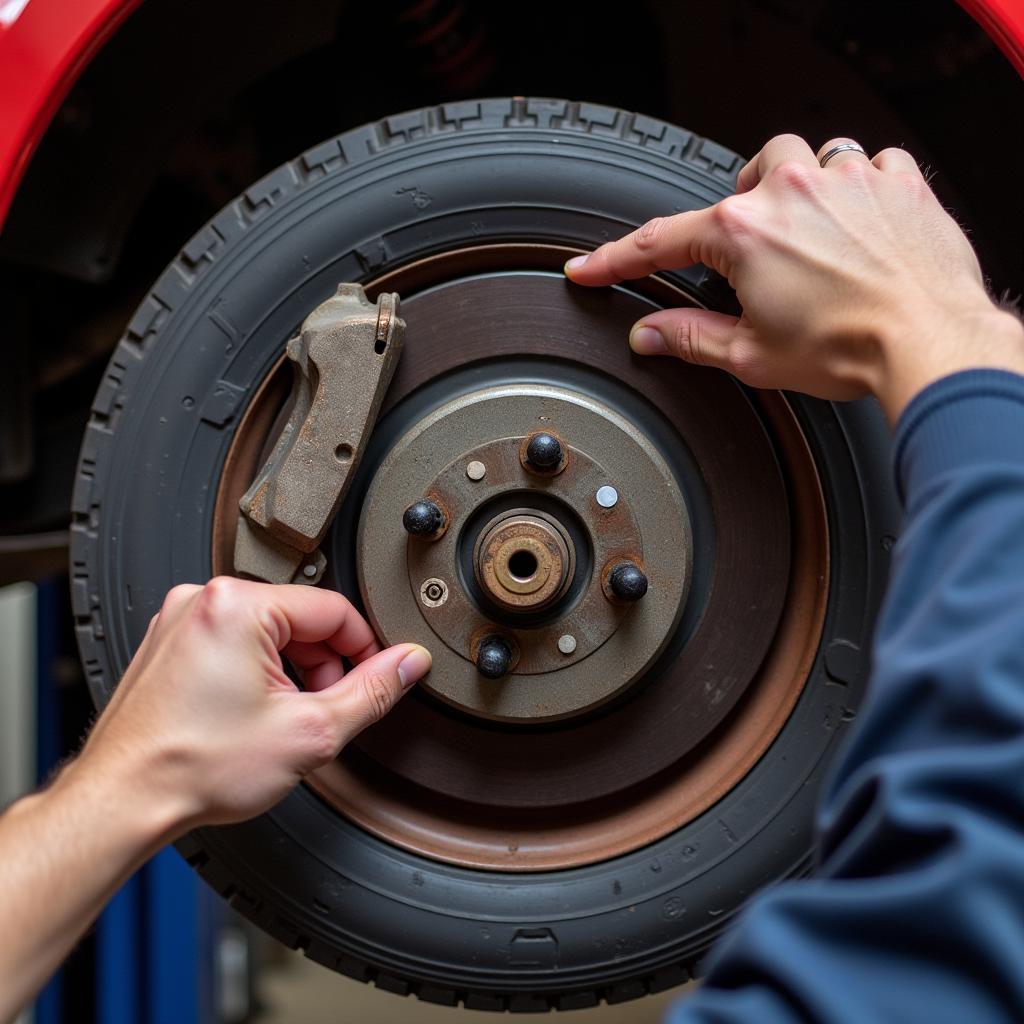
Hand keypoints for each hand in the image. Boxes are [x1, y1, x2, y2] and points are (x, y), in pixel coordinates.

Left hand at [78, 577, 431, 833]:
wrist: (123, 801)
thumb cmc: (194, 767)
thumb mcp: (311, 732)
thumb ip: (373, 692)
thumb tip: (408, 663)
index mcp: (237, 604)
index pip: (335, 609)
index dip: (365, 649)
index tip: (373, 680)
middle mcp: (203, 600)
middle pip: (301, 620)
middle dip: (323, 667)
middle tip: (321, 713)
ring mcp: (180, 621)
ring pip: (269, 633)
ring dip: (291, 673)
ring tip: (282, 721)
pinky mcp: (168, 644)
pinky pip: (234, 643)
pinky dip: (256, 675)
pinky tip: (252, 716)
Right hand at [565, 134, 1023, 420]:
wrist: (931, 341)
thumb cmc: (848, 348)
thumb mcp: (751, 355)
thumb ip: (691, 338)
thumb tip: (650, 335)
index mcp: (744, 234)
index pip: (660, 242)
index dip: (616, 259)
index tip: (589, 267)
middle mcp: (791, 191)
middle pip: (741, 182)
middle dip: (737, 214)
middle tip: (746, 259)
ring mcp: (847, 178)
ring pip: (804, 158)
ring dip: (795, 189)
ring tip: (803, 233)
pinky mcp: (897, 183)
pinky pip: (869, 164)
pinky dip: (856, 188)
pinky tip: (856, 224)